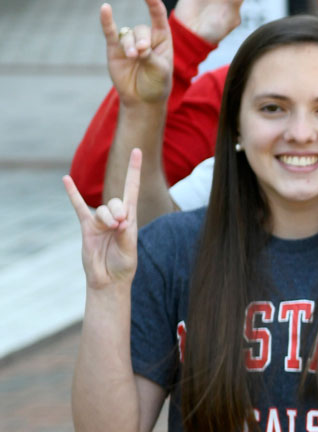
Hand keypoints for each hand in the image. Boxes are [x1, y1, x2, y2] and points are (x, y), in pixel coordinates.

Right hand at [64, 148, 141, 289]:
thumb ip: (125, 235)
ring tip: (112, 229)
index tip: (138, 151)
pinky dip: (73, 194)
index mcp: (131, 218)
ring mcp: (100, 221)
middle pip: (116, 201)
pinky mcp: (87, 228)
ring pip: (102, 210)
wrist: (109, 279)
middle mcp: (115, 216)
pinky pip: (78, 208)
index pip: (132, 189)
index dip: (134, 171)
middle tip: (120, 225)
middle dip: (119, 211)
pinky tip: (66, 179)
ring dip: (107, 218)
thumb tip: (119, 222)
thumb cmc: (123, 265)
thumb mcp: (130, 251)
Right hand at [102, 0, 172, 106]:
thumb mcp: (160, 71)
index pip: (158, 17)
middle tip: (143, 53)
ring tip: (134, 58)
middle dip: (142, 41)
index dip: (153, 3)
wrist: (142, 99)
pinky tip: (105, 9)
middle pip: (141, 29)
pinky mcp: (114, 50)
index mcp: (162, 39)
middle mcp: (145, 38)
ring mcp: (129, 43)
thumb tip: (138, 46)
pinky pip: (110, 32)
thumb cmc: (157, 83)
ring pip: (127, 35)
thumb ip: (151, 56)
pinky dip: (107, 21)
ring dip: (130, 45)